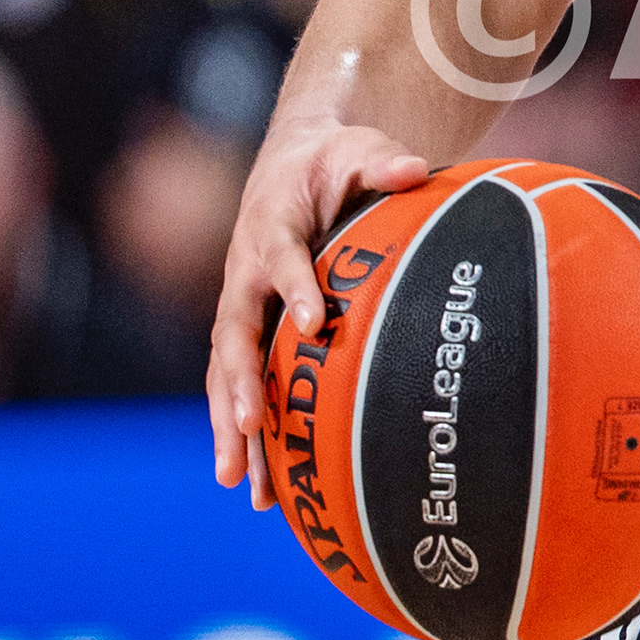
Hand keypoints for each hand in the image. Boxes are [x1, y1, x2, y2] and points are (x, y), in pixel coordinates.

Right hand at [207, 119, 430, 506]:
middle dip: (240, 382)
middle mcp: (243, 272)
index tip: (310, 324)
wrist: (291, 166)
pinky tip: (261, 491)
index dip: (293, 287)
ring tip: (236, 482)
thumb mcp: (357, 148)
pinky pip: (240, 386)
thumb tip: (412, 169)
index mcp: (270, 225)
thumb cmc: (332, 162)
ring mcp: (241, 307)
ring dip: (230, 426)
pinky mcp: (249, 332)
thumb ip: (380, 162)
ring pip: (227, 373)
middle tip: (248, 425)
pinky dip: (245, 434)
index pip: (279, 257)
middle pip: (234, 332)